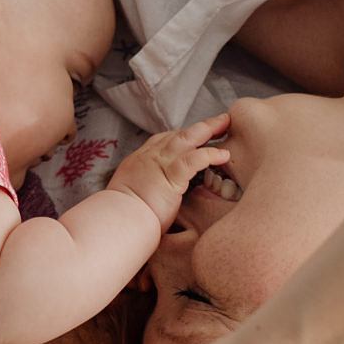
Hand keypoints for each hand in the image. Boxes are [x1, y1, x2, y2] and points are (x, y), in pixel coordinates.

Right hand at [105, 117, 229, 230]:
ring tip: (225, 123)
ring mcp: (159, 164)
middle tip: (219, 121)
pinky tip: (223, 154)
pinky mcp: (169, 176)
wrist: (117, 222)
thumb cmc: (124, 218)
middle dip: (199, 126)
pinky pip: (193, 159)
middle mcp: (148, 157)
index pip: (162, 141)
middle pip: (177, 135)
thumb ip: (144, 192)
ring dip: (207, 129)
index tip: (196, 134)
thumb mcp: (131, 197)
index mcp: (139, 162)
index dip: (181, 136)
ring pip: (186, 138)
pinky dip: (210, 154)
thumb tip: (150, 201)